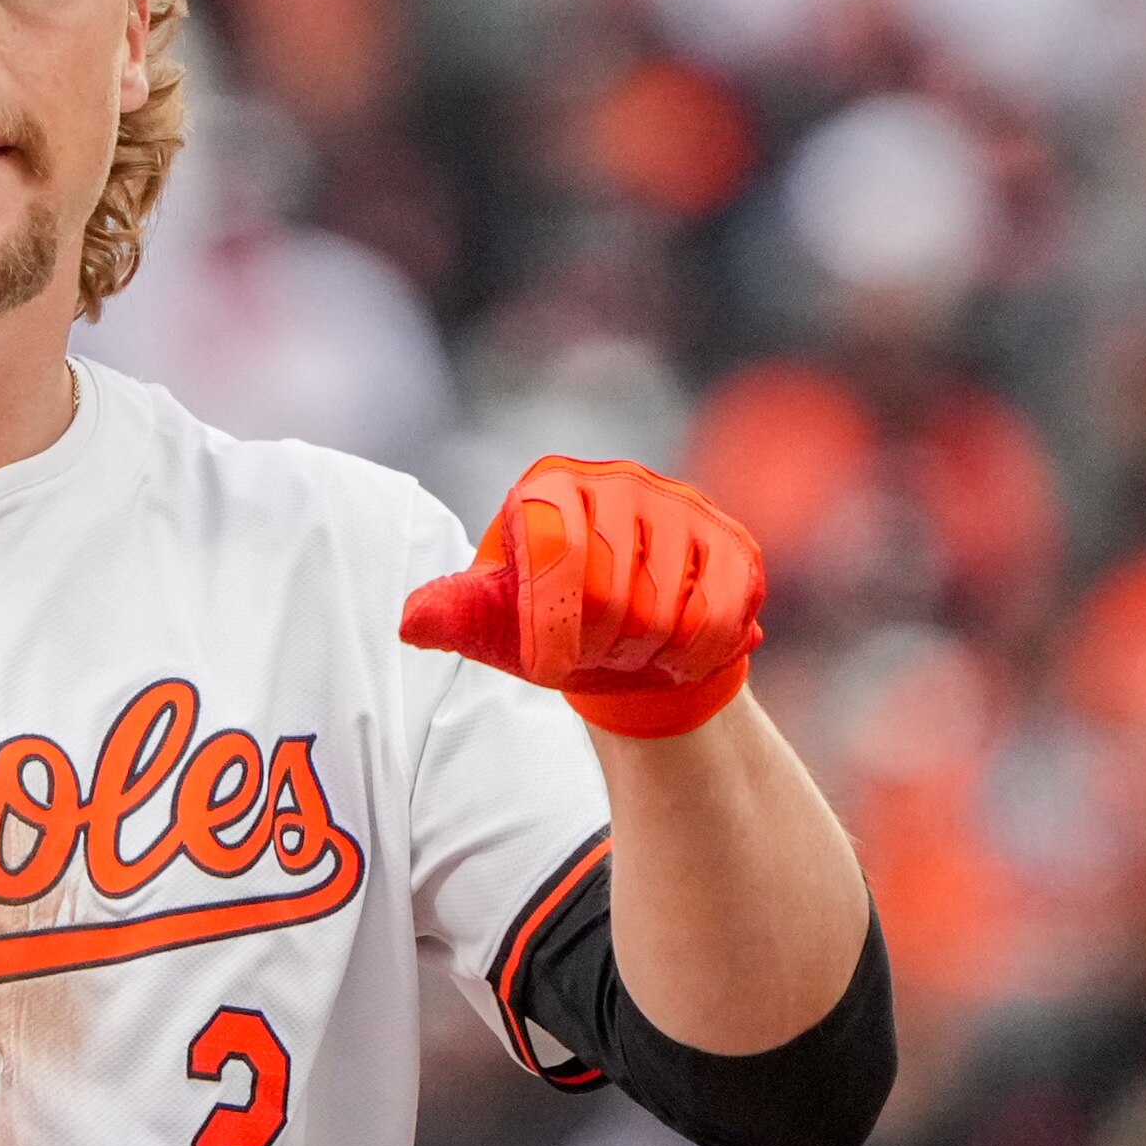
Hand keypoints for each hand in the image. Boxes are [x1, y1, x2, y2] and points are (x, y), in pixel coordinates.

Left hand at [400, 455, 764, 739]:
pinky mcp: (732, 542)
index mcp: (549, 488)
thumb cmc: (550, 625)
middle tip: (597, 657)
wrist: (629, 641)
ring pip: (670, 610)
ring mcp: (682, 507)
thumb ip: (456, 616)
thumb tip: (413, 623)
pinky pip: (722, 614)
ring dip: (647, 655)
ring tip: (634, 652)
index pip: (556, 557)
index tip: (548, 663)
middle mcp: (618, 481)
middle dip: (601, 648)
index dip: (552, 628)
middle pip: (615, 592)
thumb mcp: (496, 623)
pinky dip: (697, 654)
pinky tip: (678, 656)